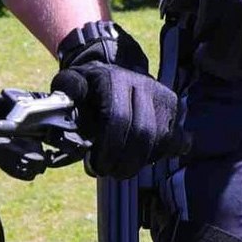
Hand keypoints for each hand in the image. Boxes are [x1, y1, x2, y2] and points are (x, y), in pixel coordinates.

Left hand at [53, 24, 181, 177]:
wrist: (116, 69)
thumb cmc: (90, 85)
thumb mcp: (72, 82)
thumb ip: (67, 90)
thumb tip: (66, 100)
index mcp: (115, 79)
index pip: (118, 118)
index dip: (108, 149)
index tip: (96, 165)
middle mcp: (144, 84)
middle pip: (144, 132)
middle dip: (125, 161)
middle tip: (109, 172)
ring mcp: (163, 96)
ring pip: (162, 140)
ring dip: (141, 162)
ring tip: (122, 168)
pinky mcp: (175, 109)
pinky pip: (175, 141)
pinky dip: (159, 155)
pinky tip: (142, 158)